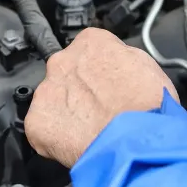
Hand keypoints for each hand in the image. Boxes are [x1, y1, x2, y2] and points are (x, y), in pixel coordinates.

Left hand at [25, 28, 178, 167]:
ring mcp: (46, 91)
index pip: (90, 49)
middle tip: (101, 110)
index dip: (102, 70)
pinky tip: (78, 144)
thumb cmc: (149, 107)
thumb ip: (123, 59)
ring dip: (68, 113)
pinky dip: (56, 138)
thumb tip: (117, 65)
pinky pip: (43, 129)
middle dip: (80, 90)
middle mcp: (63, 61)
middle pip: (67, 73)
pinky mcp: (37, 122)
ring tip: (92, 131)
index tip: (109, 84)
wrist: (137, 142)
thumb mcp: (149, 67)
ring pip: (53, 100)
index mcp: (91, 42)